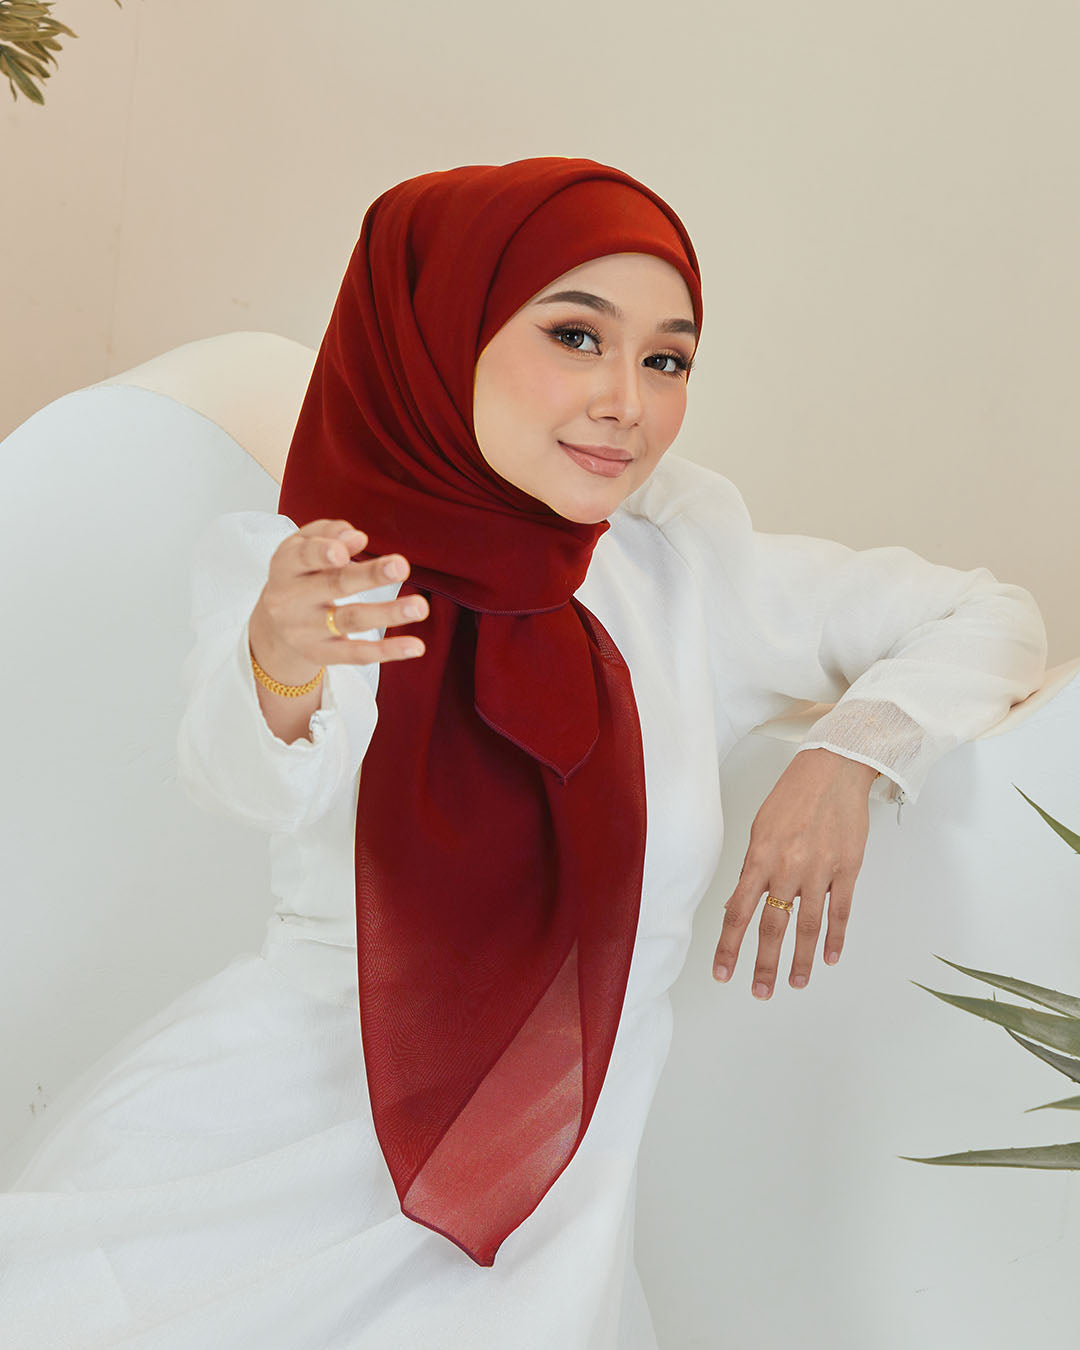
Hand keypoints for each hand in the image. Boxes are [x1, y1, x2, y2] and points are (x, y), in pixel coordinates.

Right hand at [248, 518, 428, 684]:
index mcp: (285, 566)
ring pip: (351, 620)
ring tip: (420, 607)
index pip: (304, 556)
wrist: (273, 627)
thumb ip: (328, 533)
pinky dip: (388, 651)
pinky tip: (416, 646)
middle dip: (369, 576)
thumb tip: (357, 538)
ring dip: (388, 613)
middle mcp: (291, 600)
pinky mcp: (321, 655)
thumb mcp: (302, 546)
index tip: (350, 549)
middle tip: (401, 566)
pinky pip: (357, 654)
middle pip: (334, 585)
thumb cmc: (298, 574)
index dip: (325, 552)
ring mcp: (305, 631)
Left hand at [712, 748, 878, 998]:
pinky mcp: (848, 869)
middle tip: (759, 993)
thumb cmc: (792, 796)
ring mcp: (820, 870)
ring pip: (808, 926)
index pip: (739, 911)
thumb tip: (742, 903)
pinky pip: (841, 912)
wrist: (833, 769)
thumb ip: (753, 868)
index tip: (722, 972)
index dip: (729, 946)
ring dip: (800, 960)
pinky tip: (830, 958)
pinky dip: (835, 938)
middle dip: (764, 965)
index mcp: (760, 857)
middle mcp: (788, 868)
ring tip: (795, 984)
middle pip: (773, 926)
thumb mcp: (760, 828)